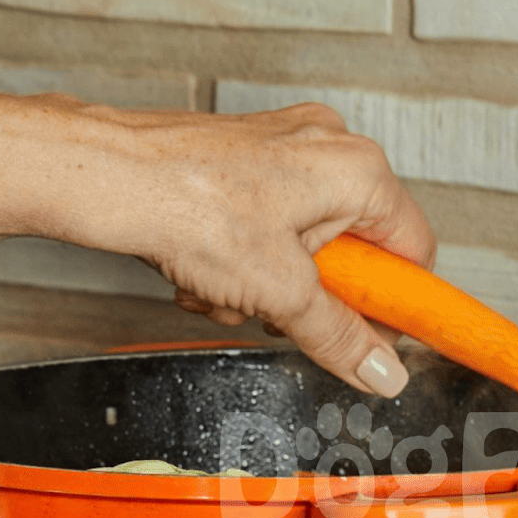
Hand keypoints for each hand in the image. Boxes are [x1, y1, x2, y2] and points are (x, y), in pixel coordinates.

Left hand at [31, 101, 432, 397]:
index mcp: (358, 170)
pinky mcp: (241, 163)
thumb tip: (380, 369)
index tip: (378, 338)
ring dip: (264, 286)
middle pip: (352, 254)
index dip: (395, 305)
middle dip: (309, 296)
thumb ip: (339, 336)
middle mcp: (326, 148)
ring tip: (226, 288)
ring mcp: (281, 150)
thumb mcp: (281, 292)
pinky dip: (237, 262)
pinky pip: (262, 231)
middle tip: (278, 308)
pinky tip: (204, 271)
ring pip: (299, 249)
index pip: (413, 252)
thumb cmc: (186, 202)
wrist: (105, 176)